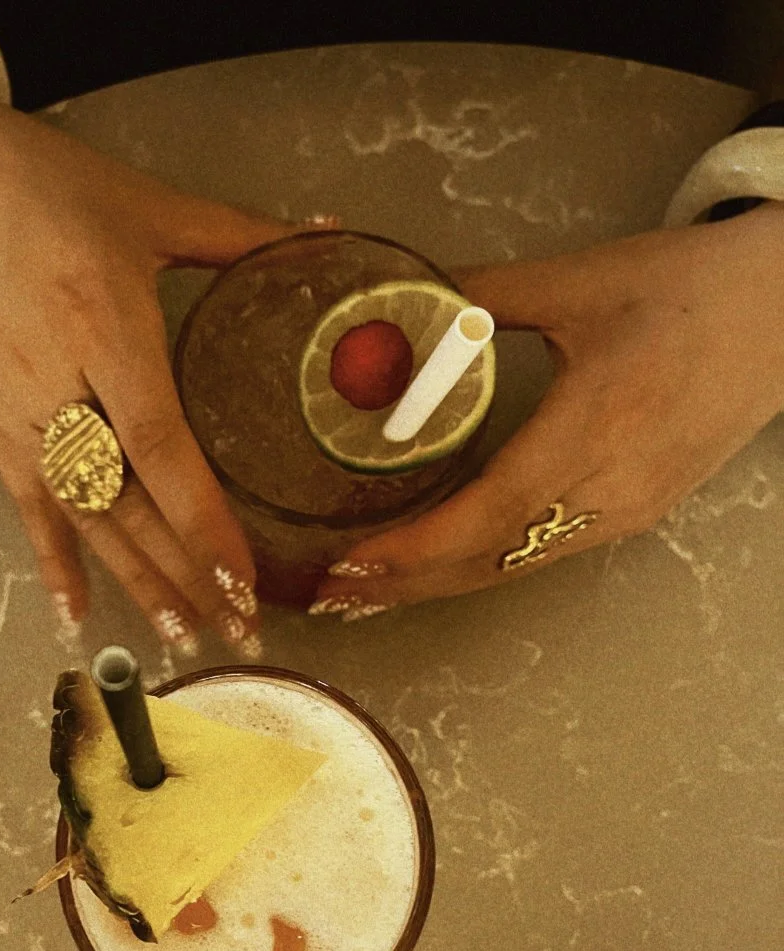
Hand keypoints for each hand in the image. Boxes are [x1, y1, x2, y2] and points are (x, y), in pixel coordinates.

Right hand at [0, 82, 304, 653]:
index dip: (205, 523)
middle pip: (131, 504)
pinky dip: (53, 563)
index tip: (246, 579)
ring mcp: (17, 415)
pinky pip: (28, 509)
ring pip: (86, 519)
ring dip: (136, 583)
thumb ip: (237, 234)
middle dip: (187, 575)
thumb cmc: (32, 183)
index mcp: (103, 327)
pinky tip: (77, 615)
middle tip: (237, 631)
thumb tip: (326, 236)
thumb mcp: (141, 204)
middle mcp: (58, 387)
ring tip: (182, 638)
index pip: (165, 450)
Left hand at [310, 203, 783, 618]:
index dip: (413, 549)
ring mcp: (628, 509)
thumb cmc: (691, 289)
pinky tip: (442, 562)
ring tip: (370, 589)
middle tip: (331, 596)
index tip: (351, 563)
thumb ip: (482, 298)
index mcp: (593, 427)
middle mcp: (611, 487)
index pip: (486, 513)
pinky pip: (546, 553)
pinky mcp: (638, 511)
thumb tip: (400, 306)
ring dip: (439, 583)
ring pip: (516, 566)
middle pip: (491, 561)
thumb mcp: (579, 281)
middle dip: (406, 585)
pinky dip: (483, 565)